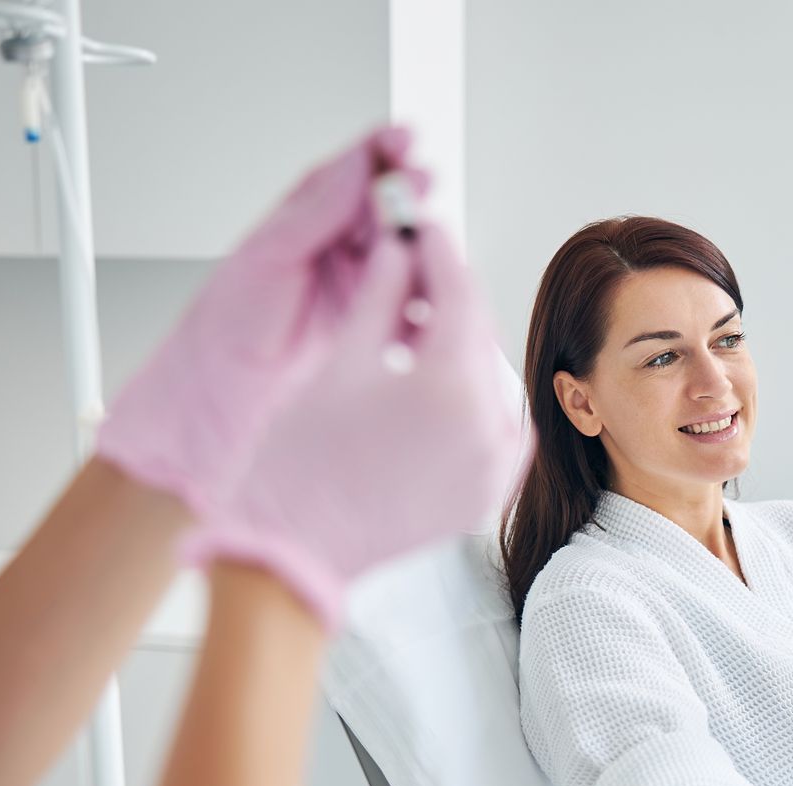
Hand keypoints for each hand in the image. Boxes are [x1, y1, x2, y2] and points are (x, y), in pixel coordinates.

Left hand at [95, 125, 425, 515]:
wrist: (218, 404)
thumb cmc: (224, 330)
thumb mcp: (268, 255)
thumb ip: (317, 210)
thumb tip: (356, 165)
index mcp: (306, 221)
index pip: (353, 172)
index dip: (382, 152)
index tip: (404, 140)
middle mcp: (337, 251)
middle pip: (389, 208)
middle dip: (411, 193)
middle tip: (424, 185)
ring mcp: (361, 290)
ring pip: (407, 255)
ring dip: (422, 245)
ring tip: (427, 238)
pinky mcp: (377, 332)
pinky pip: (413, 305)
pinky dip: (427, 295)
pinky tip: (431, 289)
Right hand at [181, 220, 523, 629]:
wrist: (294, 550)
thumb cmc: (304, 461)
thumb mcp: (343, 360)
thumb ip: (382, 295)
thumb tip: (399, 248)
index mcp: (452, 387)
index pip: (459, 294)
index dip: (438, 252)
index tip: (423, 228)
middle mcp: (489, 428)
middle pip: (479, 336)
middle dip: (450, 297)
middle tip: (419, 265)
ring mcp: (495, 467)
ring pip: (491, 381)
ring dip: (462, 348)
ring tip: (419, 324)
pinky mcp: (489, 495)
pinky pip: (497, 429)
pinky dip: (475, 400)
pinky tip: (439, 382)